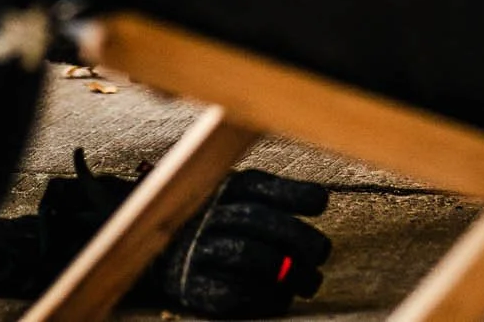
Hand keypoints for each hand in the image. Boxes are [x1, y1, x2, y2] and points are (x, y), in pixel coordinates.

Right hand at [147, 167, 329, 315]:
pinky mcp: (194, 286)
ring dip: (290, 273)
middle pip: (260, 220)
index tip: (319, 205)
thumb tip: (320, 198)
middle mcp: (209, 215)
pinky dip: (267, 297)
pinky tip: (282, 297)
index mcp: (225, 188)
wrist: (163, 255)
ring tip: (310, 282)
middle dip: (300, 238)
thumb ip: (276, 196)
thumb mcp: (242, 197)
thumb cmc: (220, 225)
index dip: (295, 193)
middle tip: (320, 253)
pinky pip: (235, 293)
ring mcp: (199, 250)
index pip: (261, 185)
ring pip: (251, 256)